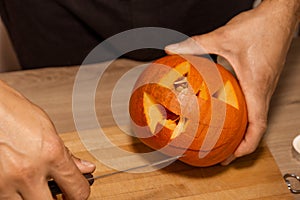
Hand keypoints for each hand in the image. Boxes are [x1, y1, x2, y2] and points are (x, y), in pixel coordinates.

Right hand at [0, 80, 94, 198]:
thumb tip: (85, 168)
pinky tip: (21, 184)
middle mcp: (30, 171)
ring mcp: (7, 181)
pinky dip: (17, 196)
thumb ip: (68, 154)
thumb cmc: (14, 113)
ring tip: (37, 186)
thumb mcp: (48, 129)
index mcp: (51, 153)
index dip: (81, 193)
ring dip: (36, 198)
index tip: (79, 192)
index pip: (77, 189)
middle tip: (61, 194)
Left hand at [165, 0, 298, 164]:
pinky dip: (244, 113)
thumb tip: (174, 49)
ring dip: (243, 130)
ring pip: (257, 116)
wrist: (281, 15)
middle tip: (225, 152)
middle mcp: (263, 89)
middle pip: (257, 127)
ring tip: (226, 137)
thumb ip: (196, 44)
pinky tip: (230, 109)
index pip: (258, 125)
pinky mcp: (263, 78)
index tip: (233, 156)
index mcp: (257, 85)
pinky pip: (255, 103)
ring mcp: (265, 85)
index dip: (247, 145)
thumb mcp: (223, 37)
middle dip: (242, 143)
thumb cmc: (262, 27)